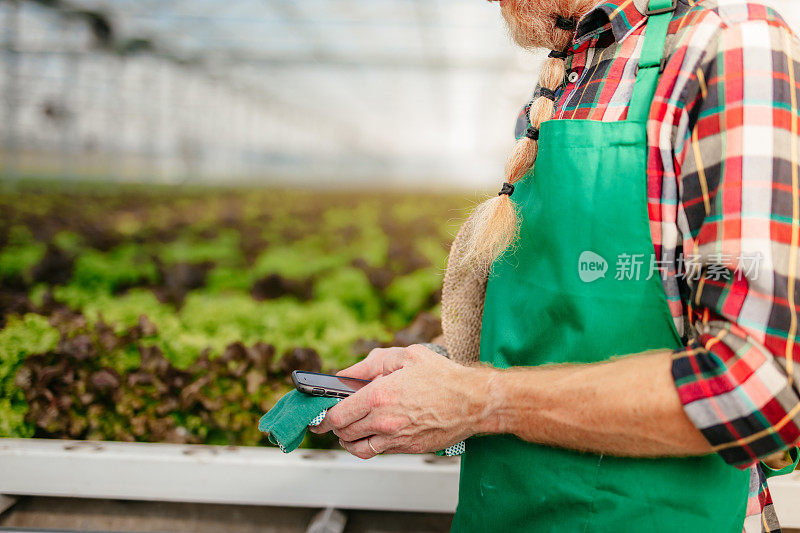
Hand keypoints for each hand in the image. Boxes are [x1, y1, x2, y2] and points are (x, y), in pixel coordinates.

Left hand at [310, 344, 495, 458]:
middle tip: (333, 417)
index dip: (323, 415)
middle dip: (334, 426)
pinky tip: (373, 432)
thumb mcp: (405, 357)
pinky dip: (369, 444)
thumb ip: (369, 364)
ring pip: (357, 448)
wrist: (475, 402)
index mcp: (379, 395)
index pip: (337, 414)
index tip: (319, 412)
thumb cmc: (444, 376)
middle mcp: (384, 421)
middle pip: (343, 432)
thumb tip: (345, 374)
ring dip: (348, 440)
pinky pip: (378, 451)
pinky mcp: (408, 448)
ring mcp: (396, 438)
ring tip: (350, 429)